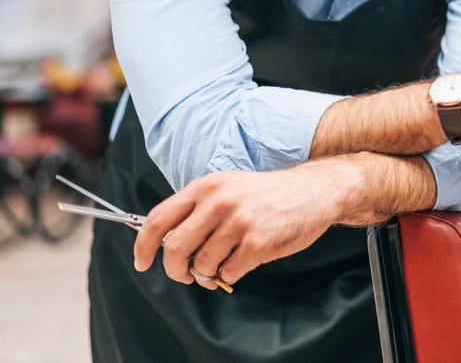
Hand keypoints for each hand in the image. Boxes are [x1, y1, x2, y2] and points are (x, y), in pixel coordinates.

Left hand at [133, 158, 359, 288]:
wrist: (316, 191)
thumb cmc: (271, 194)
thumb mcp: (230, 188)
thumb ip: (199, 210)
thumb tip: (167, 244)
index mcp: (207, 186)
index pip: (159, 219)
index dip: (143, 246)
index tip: (142, 262)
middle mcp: (219, 201)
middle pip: (174, 248)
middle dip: (175, 269)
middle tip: (185, 274)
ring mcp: (239, 222)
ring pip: (201, 265)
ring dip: (206, 274)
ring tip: (219, 267)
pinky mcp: (257, 242)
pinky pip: (227, 273)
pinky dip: (229, 275)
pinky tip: (241, 263)